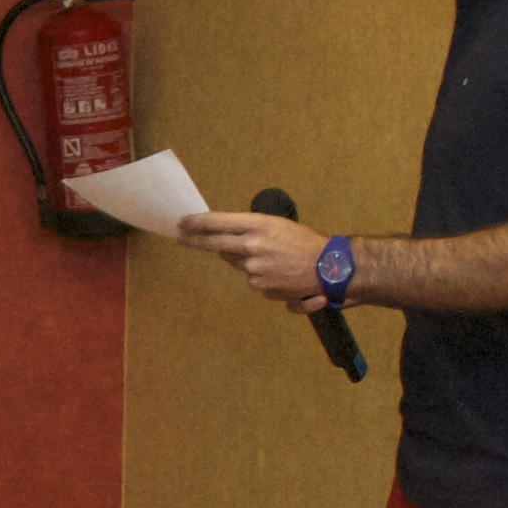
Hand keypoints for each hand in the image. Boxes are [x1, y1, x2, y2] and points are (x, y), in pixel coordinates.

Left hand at [176, 209, 330, 309]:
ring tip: (270, 257)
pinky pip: (250, 278)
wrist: (327, 267)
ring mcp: (254, 267)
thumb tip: (226, 236)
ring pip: (236, 262)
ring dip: (243, 259)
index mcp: (259, 224)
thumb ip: (252, 230)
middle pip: (214, 243)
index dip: (197, 223)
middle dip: (194, 240)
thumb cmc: (305, 243)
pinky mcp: (258, 285)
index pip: (219, 222)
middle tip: (181, 237)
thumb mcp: (278, 225)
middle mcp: (252, 245)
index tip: (183, 222)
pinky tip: (277, 271)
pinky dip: (259, 275)